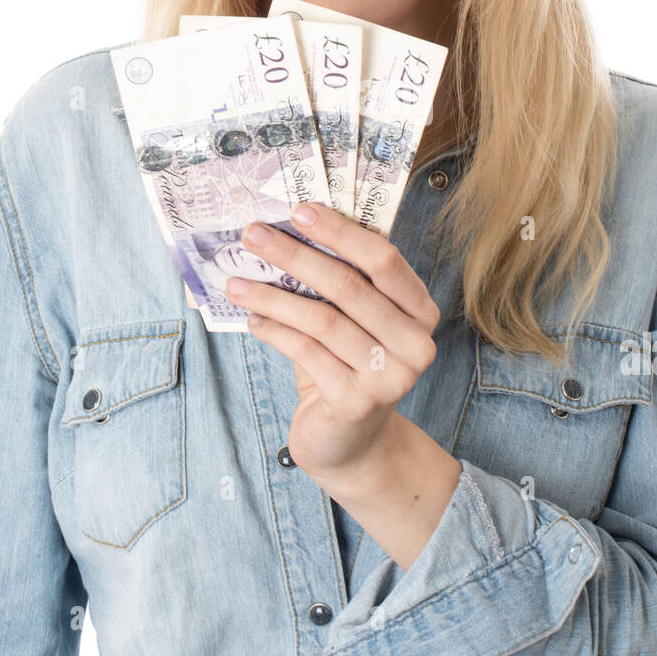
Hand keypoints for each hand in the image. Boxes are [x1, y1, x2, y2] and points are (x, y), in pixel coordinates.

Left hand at [225, 201, 440, 481]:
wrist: (351, 445)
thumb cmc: (346, 367)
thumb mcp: (352, 322)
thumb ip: (340, 282)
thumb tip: (285, 230)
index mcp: (419, 311)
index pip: (384, 260)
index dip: (341, 233)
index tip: (299, 211)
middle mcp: (415, 343)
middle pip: (350, 286)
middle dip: (295, 255)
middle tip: (254, 235)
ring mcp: (390, 377)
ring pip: (323, 320)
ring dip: (273, 296)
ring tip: (236, 282)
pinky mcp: (357, 403)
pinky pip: (306, 353)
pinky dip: (274, 332)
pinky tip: (253, 319)